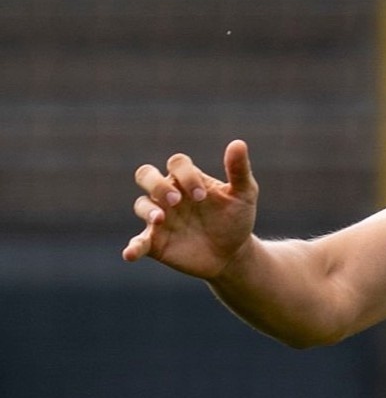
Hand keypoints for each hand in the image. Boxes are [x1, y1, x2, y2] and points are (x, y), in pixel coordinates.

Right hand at [126, 139, 258, 278]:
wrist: (233, 254)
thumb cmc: (235, 220)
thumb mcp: (244, 195)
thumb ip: (239, 171)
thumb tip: (238, 143)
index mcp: (188, 180)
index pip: (177, 164)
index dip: (186, 175)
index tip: (203, 196)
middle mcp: (169, 195)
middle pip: (146, 175)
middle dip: (157, 185)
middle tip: (176, 200)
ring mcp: (160, 218)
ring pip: (141, 204)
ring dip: (148, 210)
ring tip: (161, 219)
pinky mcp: (156, 243)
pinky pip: (138, 242)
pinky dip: (132, 247)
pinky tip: (130, 254)